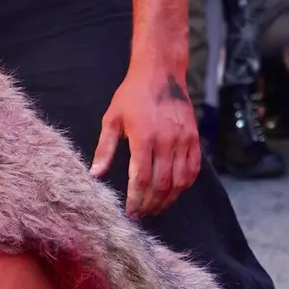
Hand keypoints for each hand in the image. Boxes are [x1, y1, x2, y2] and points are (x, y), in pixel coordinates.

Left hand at [90, 62, 201, 217]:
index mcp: (144, 138)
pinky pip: (193, 169)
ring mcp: (183, 140)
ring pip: (180, 181)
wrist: (160, 73)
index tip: (130, 213)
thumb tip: (95, 174)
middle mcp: (167, 141)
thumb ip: (105, 149)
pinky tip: (174, 192)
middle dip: (151, 204)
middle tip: (142, 215)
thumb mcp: (112, 119)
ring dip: (168, 199)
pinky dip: (184, 185)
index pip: (142, 179)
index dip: (136, 200)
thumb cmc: (132, 95)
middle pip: (162, 185)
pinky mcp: (194, 138)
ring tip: (156, 208)